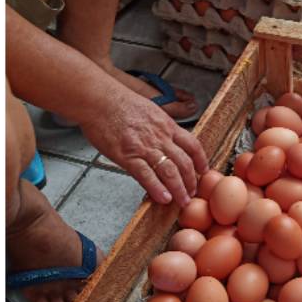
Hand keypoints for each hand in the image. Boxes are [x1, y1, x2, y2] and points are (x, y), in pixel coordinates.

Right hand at [79, 89, 207, 206]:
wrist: (99, 100)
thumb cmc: (119, 102)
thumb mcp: (150, 110)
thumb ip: (160, 127)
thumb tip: (167, 139)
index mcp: (167, 125)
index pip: (192, 145)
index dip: (201, 160)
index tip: (203, 171)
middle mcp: (160, 137)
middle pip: (184, 162)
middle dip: (191, 181)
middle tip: (192, 193)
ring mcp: (144, 147)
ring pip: (170, 171)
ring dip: (179, 189)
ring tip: (182, 201)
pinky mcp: (127, 156)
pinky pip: (146, 175)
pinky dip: (157, 189)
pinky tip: (163, 198)